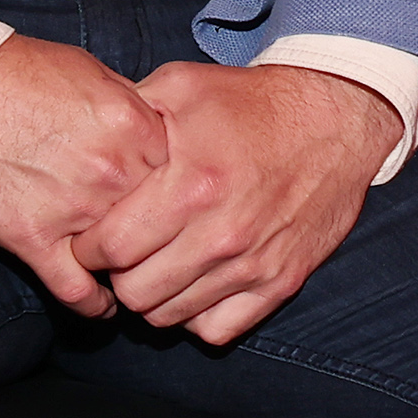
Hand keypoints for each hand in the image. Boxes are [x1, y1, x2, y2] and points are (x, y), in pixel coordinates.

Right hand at [0, 37, 171, 317]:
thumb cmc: (18, 73)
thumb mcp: (94, 73)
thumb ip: (136, 110)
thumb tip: (165, 136)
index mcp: (136, 127)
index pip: (185, 179)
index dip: (182, 192)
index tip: (178, 204)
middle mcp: (112, 172)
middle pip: (162, 223)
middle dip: (163, 234)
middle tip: (161, 243)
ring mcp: (72, 209)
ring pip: (124, 261)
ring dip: (129, 270)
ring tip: (135, 275)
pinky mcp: (31, 237)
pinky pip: (77, 291)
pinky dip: (95, 305)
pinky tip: (103, 306)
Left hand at [74, 62, 395, 343]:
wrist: (335, 118)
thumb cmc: (250, 102)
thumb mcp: (181, 87)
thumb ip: (127, 115)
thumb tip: (82, 140)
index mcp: (190, 185)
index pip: (111, 249)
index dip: (87, 248)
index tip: (89, 237)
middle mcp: (222, 233)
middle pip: (135, 292)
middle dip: (115, 276)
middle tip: (120, 254)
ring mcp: (254, 264)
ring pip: (171, 316)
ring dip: (153, 297)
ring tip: (152, 267)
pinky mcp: (281, 282)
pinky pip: (218, 330)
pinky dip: (195, 315)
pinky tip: (191, 285)